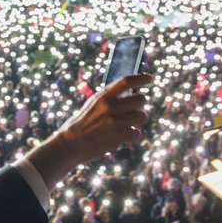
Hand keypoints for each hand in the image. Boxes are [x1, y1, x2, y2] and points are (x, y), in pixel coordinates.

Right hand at [25, 74, 152, 186]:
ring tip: (127, 126)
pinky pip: (137, 133)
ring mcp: (114, 121)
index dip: (141, 78)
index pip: (125, 81)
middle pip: (141, 99)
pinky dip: (133, 136)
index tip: (150, 78)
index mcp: (102, 96)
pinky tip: (124, 137)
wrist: (70, 144)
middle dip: (140, 106)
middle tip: (134, 111)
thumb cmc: (82, 124)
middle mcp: (109, 106)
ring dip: (137, 121)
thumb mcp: (92, 105)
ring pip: (142, 116)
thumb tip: (131, 94)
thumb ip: (109, 99)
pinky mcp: (118, 136)